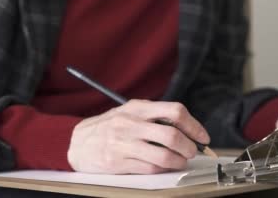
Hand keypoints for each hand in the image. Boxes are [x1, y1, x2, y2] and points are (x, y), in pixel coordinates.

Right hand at [67, 100, 209, 173]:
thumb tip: (184, 127)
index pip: (174, 111)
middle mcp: (130, 124)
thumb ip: (151, 115)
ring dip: (179, 161)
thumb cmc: (105, 128)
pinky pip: (150, 168)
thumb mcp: (126, 113)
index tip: (202, 136)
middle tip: (191, 152)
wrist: (75, 142)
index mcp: (135, 108)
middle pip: (172, 134)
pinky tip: (163, 167)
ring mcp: (123, 143)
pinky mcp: (118, 162)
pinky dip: (163, 170)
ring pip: (164, 155)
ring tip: (179, 161)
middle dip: (189, 147)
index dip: (194, 125)